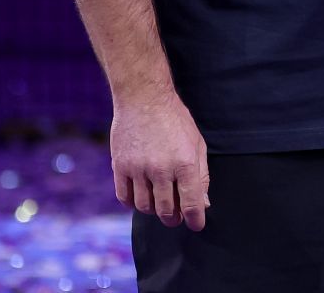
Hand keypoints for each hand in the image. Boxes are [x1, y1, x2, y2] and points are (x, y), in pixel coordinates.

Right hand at [111, 90, 209, 230]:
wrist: (144, 99)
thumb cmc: (175, 121)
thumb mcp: (197, 144)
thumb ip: (201, 175)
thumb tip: (203, 203)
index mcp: (185, 163)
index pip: (191, 203)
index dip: (195, 219)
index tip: (197, 225)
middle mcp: (161, 169)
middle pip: (166, 210)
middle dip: (174, 218)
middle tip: (176, 217)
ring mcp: (138, 169)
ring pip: (144, 207)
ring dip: (154, 211)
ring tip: (159, 204)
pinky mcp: (120, 166)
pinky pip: (124, 197)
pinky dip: (133, 203)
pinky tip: (141, 196)